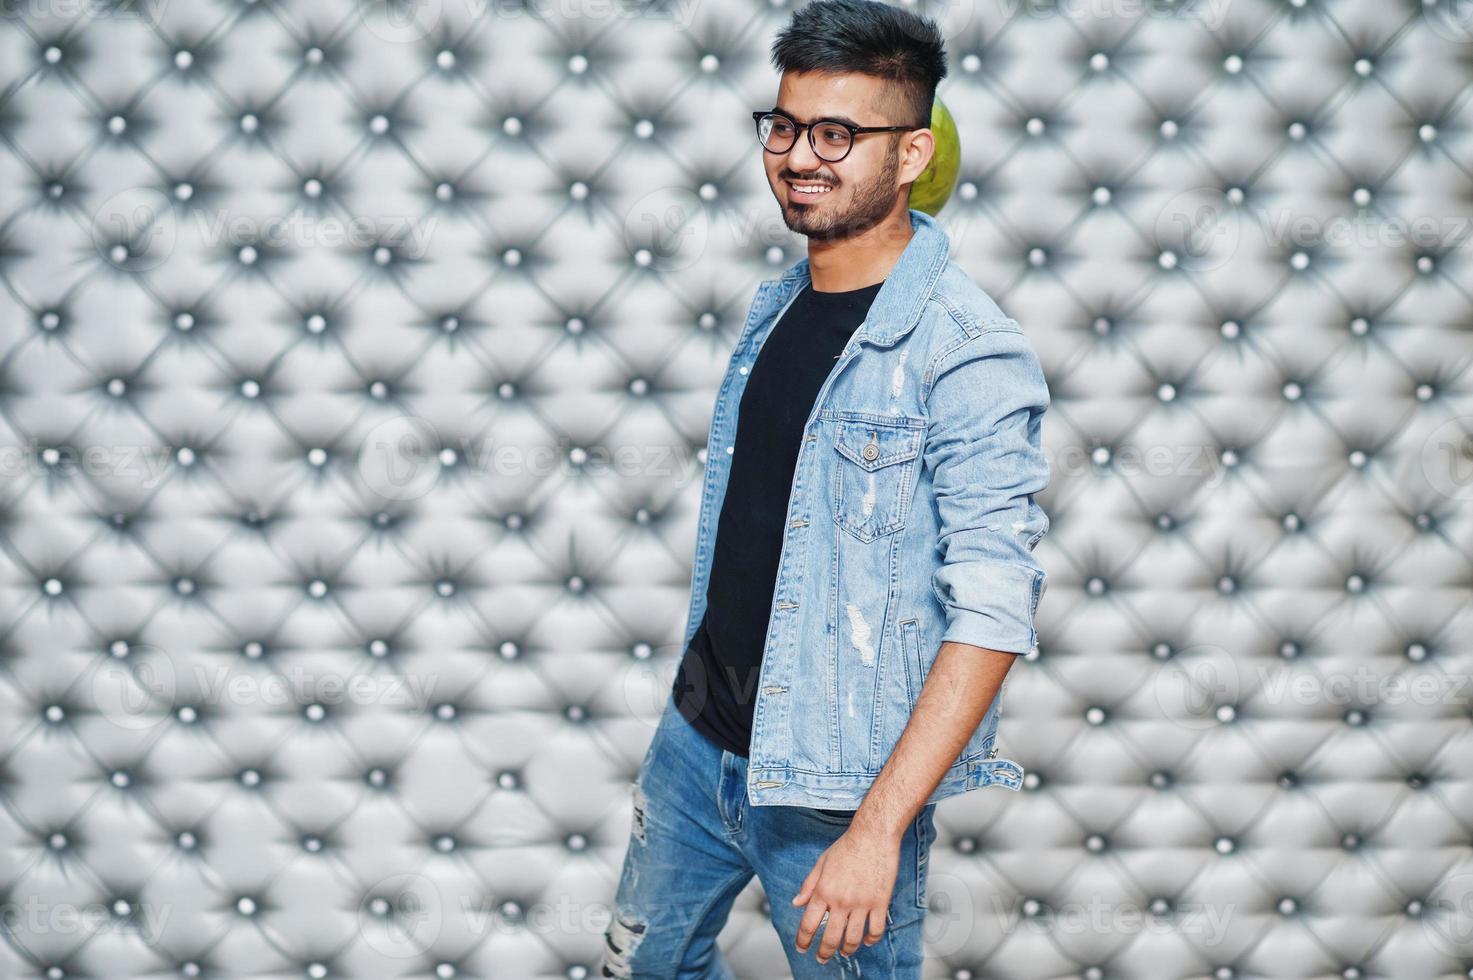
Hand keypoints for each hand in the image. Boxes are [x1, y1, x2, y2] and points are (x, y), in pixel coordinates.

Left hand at [790, 825, 899, 963]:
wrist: (873, 835)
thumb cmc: (847, 846)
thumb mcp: (821, 863)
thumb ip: (808, 885)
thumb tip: (797, 903)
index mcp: (823, 891)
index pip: (808, 924)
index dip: (803, 940)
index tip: (802, 948)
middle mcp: (841, 901)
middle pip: (830, 937)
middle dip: (824, 952)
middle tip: (822, 958)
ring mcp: (862, 903)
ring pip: (853, 939)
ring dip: (847, 949)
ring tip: (844, 951)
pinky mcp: (880, 902)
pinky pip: (875, 930)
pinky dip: (870, 939)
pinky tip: (866, 940)